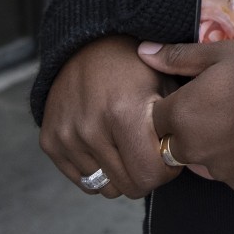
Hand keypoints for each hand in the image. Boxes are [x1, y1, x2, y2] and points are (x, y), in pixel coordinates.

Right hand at [39, 35, 180, 198]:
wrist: (88, 45)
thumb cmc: (134, 66)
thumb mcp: (165, 83)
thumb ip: (175, 121)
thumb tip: (183, 154)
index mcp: (124, 113)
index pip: (148, 175)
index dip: (166, 171)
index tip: (169, 155)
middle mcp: (91, 129)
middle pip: (127, 187)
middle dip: (145, 175)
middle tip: (152, 154)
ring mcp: (67, 137)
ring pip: (104, 187)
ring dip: (121, 173)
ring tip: (130, 147)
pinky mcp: (50, 142)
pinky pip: (82, 179)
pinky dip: (98, 170)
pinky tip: (108, 146)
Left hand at [138, 40, 233, 193]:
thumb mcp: (221, 53)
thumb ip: (180, 57)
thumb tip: (143, 52)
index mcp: (182, 114)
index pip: (153, 120)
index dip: (169, 108)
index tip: (189, 97)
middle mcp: (192, 147)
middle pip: (173, 145)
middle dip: (186, 131)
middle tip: (216, 110)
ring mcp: (217, 169)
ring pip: (202, 160)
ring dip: (211, 147)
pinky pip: (230, 173)